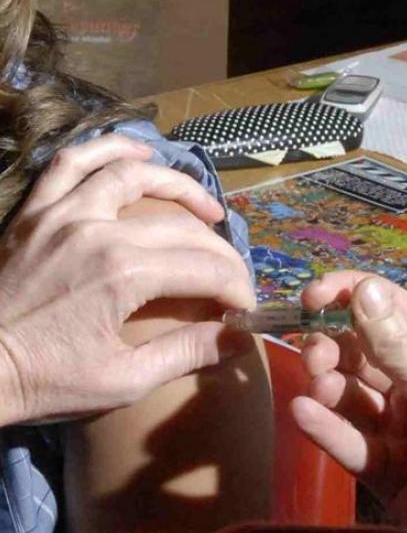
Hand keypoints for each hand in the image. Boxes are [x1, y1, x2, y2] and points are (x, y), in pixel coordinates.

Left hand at [0, 135, 254, 424]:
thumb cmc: (48, 381)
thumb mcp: (123, 381)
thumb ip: (184, 354)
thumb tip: (238, 339)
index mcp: (124, 275)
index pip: (203, 270)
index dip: (234, 288)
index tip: (244, 308)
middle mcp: (99, 231)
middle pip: (180, 227)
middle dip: (219, 252)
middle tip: (232, 275)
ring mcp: (63, 213)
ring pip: (133, 177)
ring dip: (179, 188)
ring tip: (207, 206)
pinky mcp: (36, 211)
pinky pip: (73, 163)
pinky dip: (109, 151)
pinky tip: (138, 153)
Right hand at [291, 271, 406, 532]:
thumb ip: (399, 349)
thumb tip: (362, 291)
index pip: (389, 309)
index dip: (348, 296)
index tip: (310, 297)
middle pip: (358, 350)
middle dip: (331, 347)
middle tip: (314, 356)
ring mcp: (395, 423)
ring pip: (347, 393)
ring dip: (327, 387)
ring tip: (318, 390)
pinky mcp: (379, 464)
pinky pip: (346, 439)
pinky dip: (324, 427)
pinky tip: (303, 414)